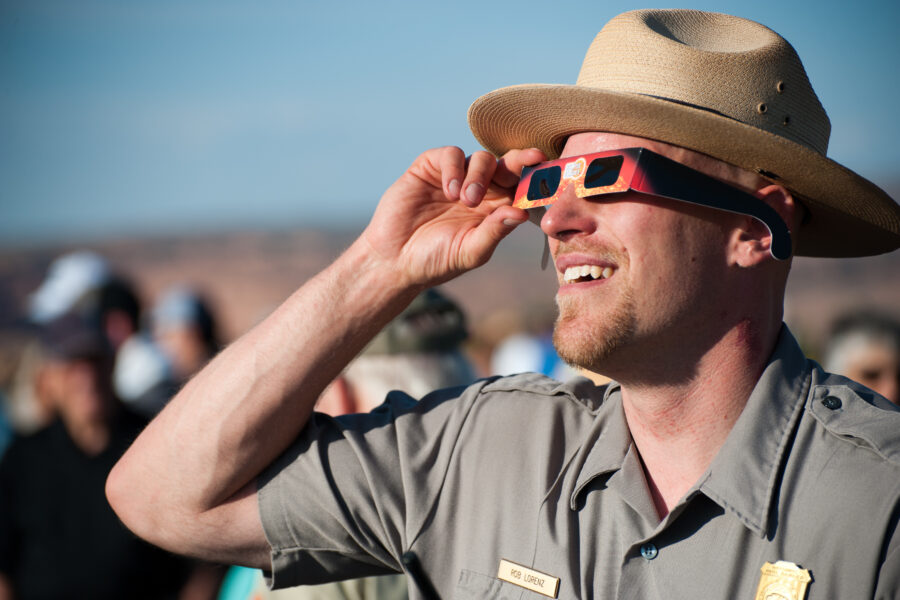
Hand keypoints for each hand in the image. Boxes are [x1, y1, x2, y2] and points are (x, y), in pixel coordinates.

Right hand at [361, 146, 545, 287]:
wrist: (394, 259)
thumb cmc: (436, 261)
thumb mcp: (471, 251)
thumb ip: (495, 231)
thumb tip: (523, 213)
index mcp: (495, 209)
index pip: (522, 188)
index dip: (536, 177)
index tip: (549, 169)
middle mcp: (480, 189)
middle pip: (507, 165)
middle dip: (521, 160)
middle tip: (530, 160)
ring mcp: (455, 177)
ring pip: (482, 158)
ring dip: (480, 174)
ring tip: (466, 200)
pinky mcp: (430, 168)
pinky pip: (451, 154)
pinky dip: (454, 168)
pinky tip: (449, 192)